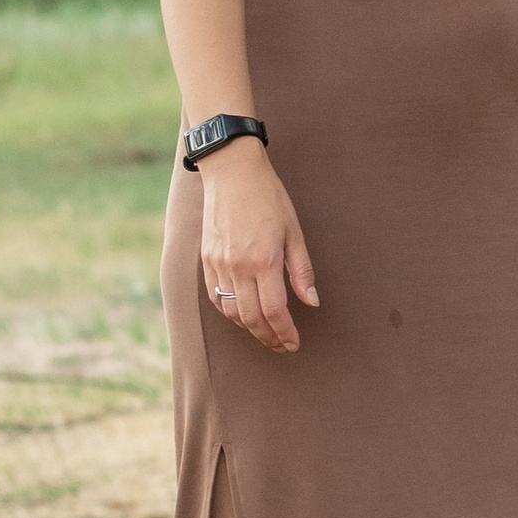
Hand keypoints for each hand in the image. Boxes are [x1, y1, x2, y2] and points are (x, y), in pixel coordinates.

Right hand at [198, 140, 319, 351]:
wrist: (232, 172)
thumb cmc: (268, 197)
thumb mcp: (294, 230)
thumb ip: (301, 270)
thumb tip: (311, 301)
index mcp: (264, 260)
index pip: (274, 311)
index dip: (284, 332)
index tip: (293, 343)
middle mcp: (238, 266)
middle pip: (251, 318)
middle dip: (268, 337)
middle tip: (281, 345)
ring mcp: (218, 264)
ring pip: (232, 311)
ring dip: (249, 328)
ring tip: (265, 332)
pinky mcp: (206, 259)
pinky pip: (216, 296)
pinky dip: (229, 311)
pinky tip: (242, 314)